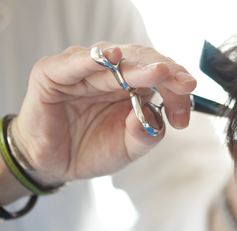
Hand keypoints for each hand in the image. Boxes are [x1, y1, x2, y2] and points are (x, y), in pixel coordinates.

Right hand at [12, 42, 196, 184]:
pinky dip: (92, 60)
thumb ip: (147, 133)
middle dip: (167, 73)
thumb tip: (152, 115)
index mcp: (134, 84)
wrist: (55, 165)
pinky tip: (111, 59)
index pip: (162, 74)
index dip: (177, 88)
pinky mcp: (53, 73)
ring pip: (114, 59)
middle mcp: (110, 71)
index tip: (184, 115)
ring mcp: (82, 68)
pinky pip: (73, 63)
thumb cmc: (93, 148)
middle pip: (143, 61)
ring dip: (138, 66)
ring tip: (158, 72)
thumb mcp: (130, 148)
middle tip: (184, 86)